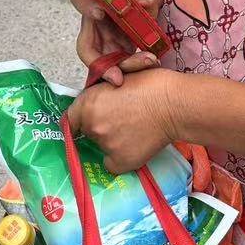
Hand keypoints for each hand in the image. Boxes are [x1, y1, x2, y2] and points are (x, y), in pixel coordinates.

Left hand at [66, 68, 182, 173]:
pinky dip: (120, 159)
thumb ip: (99, 94)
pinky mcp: (120, 160)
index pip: (70, 120)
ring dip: (112, 141)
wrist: (174, 104)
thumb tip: (92, 107)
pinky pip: (112, 165)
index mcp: (88, 103)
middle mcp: (92, 125)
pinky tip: (134, 146)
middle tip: (121, 119)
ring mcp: (105, 144)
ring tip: (134, 130)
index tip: (88, 122)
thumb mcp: (117, 79)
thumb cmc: (151, 84)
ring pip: (101, 147)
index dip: (80, 120)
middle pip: (87, 132)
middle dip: (100, 126)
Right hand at [72, 0, 171, 85]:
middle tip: (116, 76)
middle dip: (100, 64)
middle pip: (87, 46)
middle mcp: (95, 21)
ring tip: (148, 60)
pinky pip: (122, 63)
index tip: (100, 13)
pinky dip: (134, 66)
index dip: (86, 8)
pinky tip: (150, 61)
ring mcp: (106, 38)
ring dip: (124, 67)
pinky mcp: (119, 48)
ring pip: (105, 61)